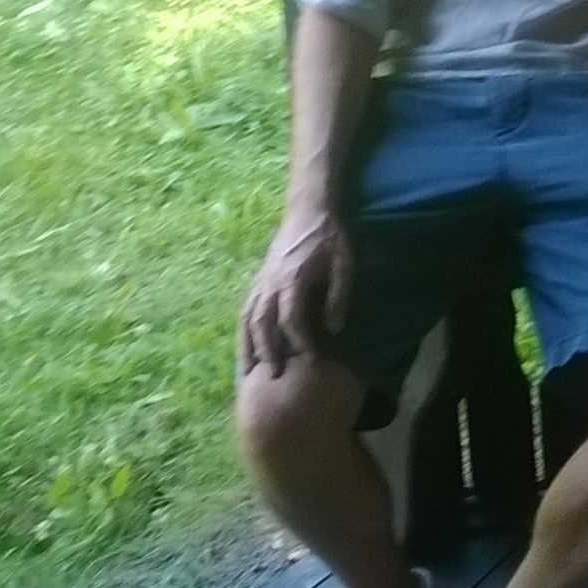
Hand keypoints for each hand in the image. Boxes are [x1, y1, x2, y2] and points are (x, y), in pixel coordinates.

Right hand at [238, 212, 352, 376]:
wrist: (308, 208)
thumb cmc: (329, 235)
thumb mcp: (344, 262)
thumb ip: (338, 295)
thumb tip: (334, 328)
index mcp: (292, 278)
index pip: (290, 319)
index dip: (299, 341)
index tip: (311, 360)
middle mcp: (270, 283)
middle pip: (261, 323)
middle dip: (267, 352)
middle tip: (273, 378)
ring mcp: (261, 280)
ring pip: (246, 318)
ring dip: (247, 346)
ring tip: (249, 372)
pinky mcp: (258, 279)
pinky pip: (245, 309)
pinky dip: (243, 331)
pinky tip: (245, 346)